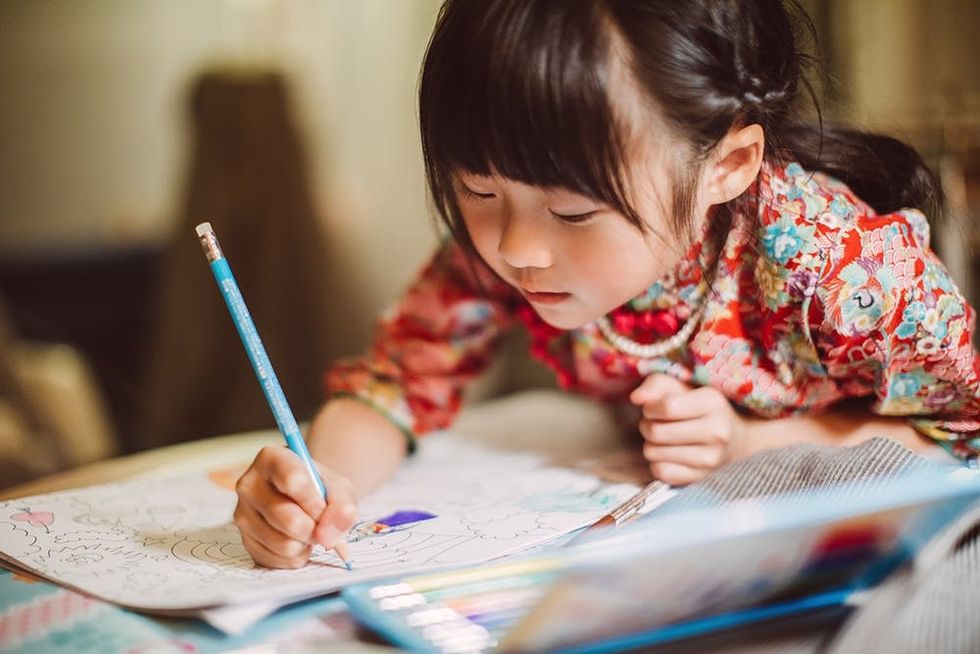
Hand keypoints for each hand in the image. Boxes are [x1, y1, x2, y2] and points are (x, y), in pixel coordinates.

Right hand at [234, 445, 357, 568]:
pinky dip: (296, 556)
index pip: (293, 481)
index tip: (324, 507)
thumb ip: (342, 506)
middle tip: (321, 522)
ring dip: (307, 543)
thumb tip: (328, 536)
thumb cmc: (319, 487)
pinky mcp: (245, 541)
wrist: (304, 498)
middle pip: (289, 519)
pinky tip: (297, 540)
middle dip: (316, 528)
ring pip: (284, 544)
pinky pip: (278, 560)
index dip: (316, 502)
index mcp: (271, 459)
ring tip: (308, 529)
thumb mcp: (338, 487)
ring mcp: (243, 514)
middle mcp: (249, 484)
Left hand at [630, 374, 746, 484]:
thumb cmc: (697, 406)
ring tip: (663, 437)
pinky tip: (668, 454)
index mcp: (713, 402)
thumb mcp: (680, 386)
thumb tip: (636, 398)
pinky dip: (657, 462)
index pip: (667, 407)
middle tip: (655, 423)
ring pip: (653, 453)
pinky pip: (660, 472)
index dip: (650, 407)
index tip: (652, 408)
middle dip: (646, 425)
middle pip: (656, 432)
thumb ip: (656, 385)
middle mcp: (716, 432)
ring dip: (650, 444)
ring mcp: (711, 458)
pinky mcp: (701, 477)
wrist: (732, 437)